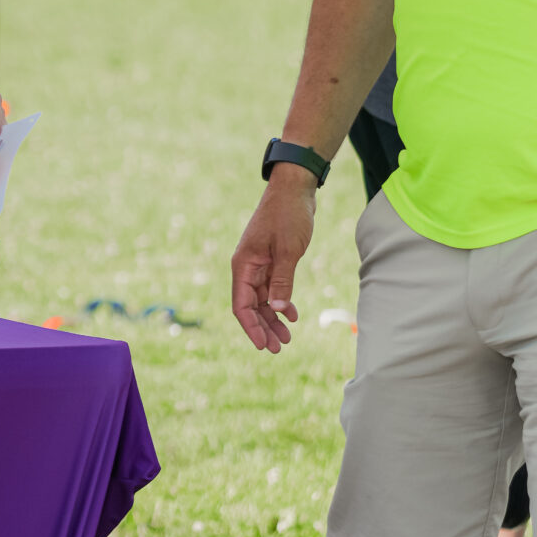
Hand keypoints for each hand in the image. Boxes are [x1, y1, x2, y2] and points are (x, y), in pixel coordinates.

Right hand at [231, 169, 316, 351]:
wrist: (294, 188)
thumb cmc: (288, 215)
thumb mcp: (288, 250)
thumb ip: (282, 282)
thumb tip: (276, 311)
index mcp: (243, 265)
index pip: (241, 305)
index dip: (251, 328)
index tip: (262, 346)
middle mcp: (247, 267)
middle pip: (251, 306)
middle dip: (263, 328)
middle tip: (278, 348)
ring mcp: (259, 265)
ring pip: (262, 300)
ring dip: (273, 319)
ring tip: (287, 338)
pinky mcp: (272, 261)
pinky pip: (272, 288)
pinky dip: (281, 302)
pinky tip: (291, 314)